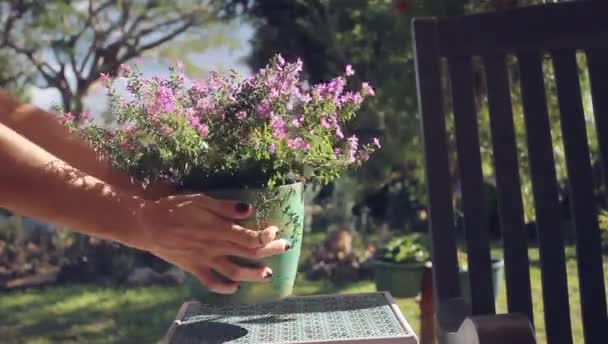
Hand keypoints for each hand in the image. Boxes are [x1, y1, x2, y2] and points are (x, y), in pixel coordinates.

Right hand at [132, 193, 288, 293]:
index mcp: (218, 229)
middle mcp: (214, 247)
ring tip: (267, 275)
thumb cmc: (174, 208)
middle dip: (269, 251)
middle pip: (248, 253)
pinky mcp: (194, 268)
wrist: (147, 225)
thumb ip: (225, 207)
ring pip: (234, 272)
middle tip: (285, 247)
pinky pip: (212, 282)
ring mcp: (204, 260)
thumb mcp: (201, 200)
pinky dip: (225, 288)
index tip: (276, 230)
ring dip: (253, 274)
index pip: (249, 237)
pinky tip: (235, 288)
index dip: (266, 236)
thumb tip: (249, 210)